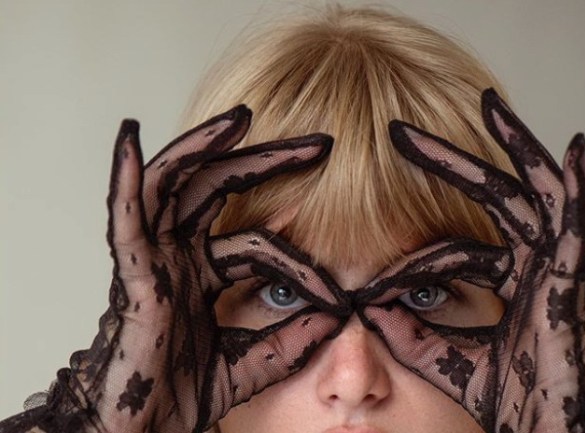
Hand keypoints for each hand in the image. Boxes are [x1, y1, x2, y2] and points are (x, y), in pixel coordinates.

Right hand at [0, 107, 333, 432]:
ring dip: (203, 147)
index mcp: (202, 275)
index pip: (260, 243)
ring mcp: (153, 261)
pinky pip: (124, 217)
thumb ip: (290, 341)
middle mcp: (177, 257)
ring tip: (241, 119)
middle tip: (319, 143)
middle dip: (266, 161)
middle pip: (219, 189)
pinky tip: (130, 138)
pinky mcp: (131, 275)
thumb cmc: (181, 398)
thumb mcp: (251, 363)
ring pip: (174, 186)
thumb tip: (340, 318)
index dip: (303, 259)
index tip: (343, 287)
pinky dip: (125, 177)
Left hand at [362, 89, 584, 432]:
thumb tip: (368, 310)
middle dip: (449, 162)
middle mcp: (536, 268)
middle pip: (491, 198)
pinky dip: (578, 188)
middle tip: (400, 133)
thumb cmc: (515, 406)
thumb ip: (413, 337)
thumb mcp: (448, 363)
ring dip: (515, 148)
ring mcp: (557, 272)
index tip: (365, 272)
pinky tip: (573, 150)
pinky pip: (578, 228)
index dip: (406, 261)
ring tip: (488, 106)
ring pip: (534, 196)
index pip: (452, 249)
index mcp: (509, 283)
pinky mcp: (574, 286)